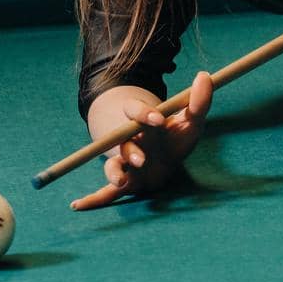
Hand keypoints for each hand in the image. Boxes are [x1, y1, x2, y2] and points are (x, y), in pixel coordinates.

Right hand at [70, 71, 214, 210]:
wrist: (166, 157)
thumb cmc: (175, 136)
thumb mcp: (191, 120)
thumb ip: (199, 101)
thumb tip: (204, 76)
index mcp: (142, 122)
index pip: (135, 112)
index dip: (144, 114)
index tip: (159, 119)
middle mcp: (129, 141)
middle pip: (122, 142)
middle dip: (130, 149)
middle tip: (141, 158)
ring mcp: (125, 163)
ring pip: (113, 166)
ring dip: (114, 172)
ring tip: (120, 180)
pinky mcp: (126, 183)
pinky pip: (106, 192)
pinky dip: (92, 199)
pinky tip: (78, 204)